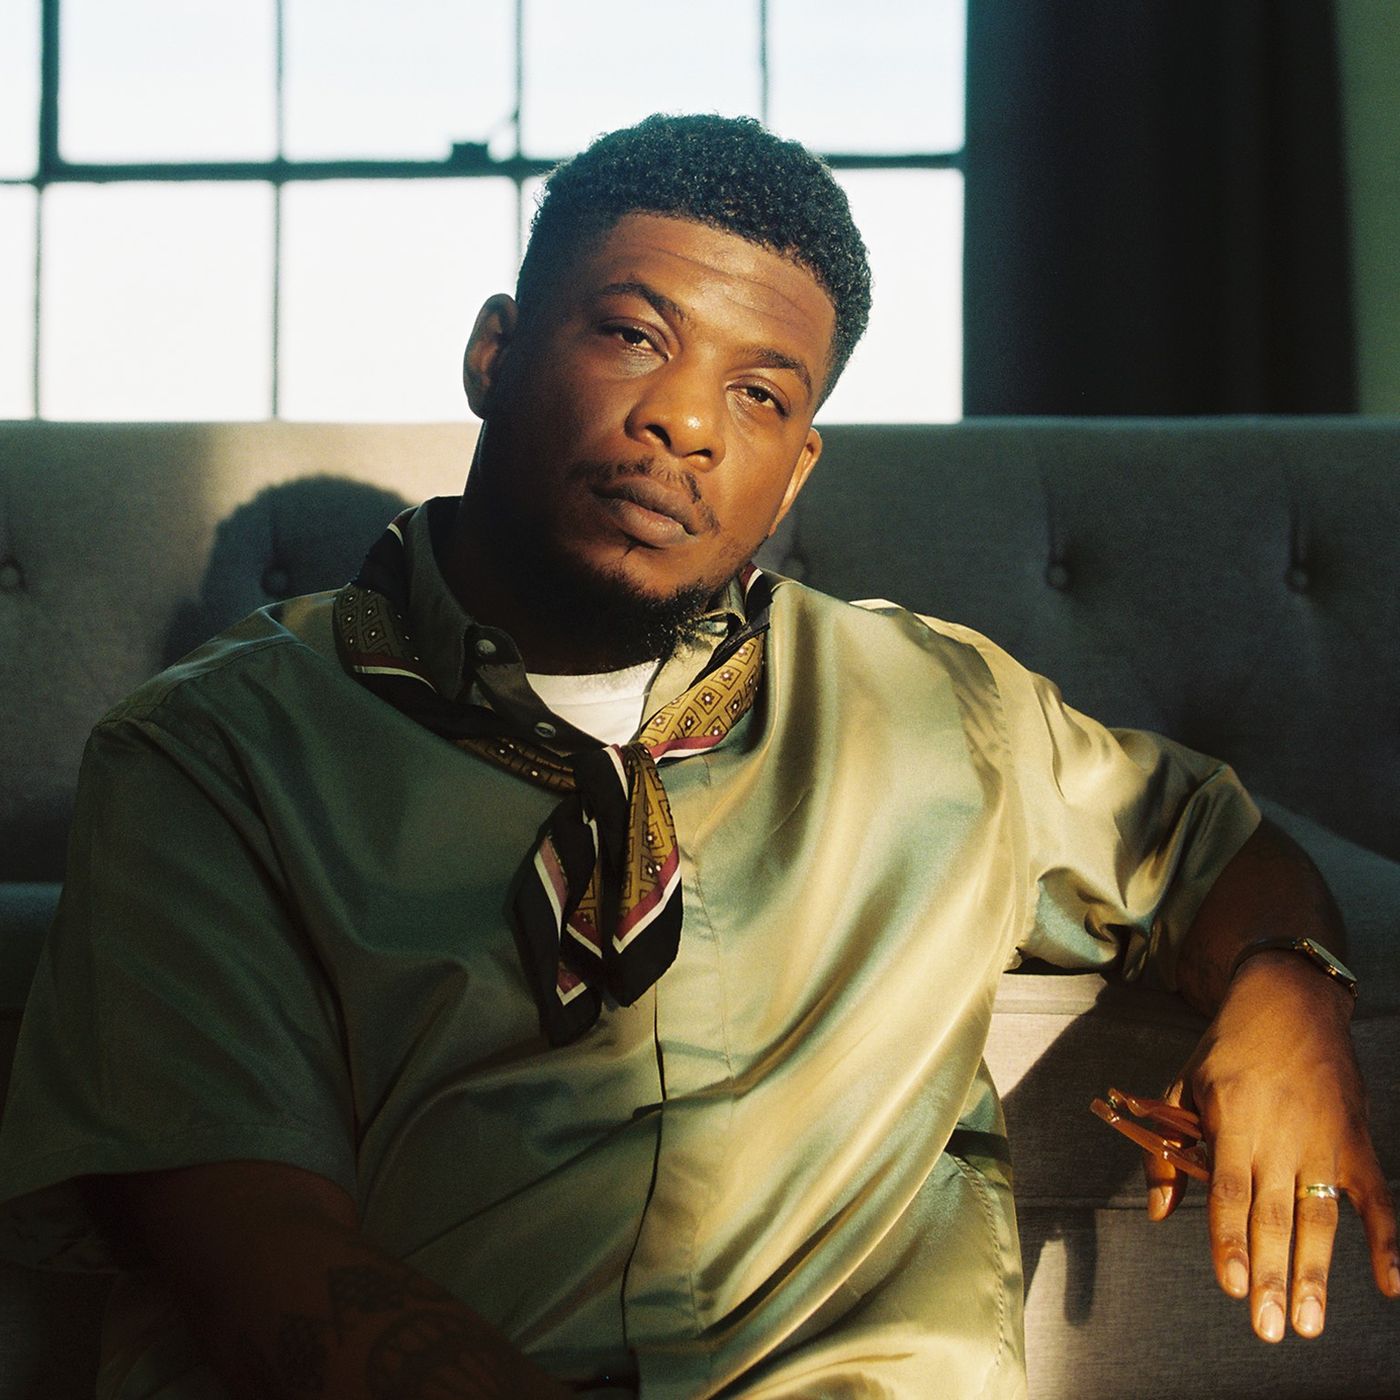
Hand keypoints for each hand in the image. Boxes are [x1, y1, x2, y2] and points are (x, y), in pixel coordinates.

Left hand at [1145, 952, 1399, 1340]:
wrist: (1288, 1000)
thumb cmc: (1226, 1048)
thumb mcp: (1182, 1084)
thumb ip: (1167, 1149)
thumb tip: (1160, 1212)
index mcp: (1232, 1118)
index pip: (1229, 1190)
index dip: (1228, 1239)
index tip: (1229, 1285)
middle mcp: (1279, 1134)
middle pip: (1274, 1215)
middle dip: (1270, 1274)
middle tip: (1269, 1328)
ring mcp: (1323, 1140)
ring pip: (1320, 1216)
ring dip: (1316, 1272)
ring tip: (1310, 1323)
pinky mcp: (1355, 1140)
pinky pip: (1376, 1198)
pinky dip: (1388, 1240)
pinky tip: (1392, 1285)